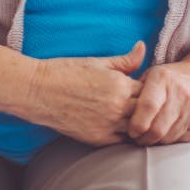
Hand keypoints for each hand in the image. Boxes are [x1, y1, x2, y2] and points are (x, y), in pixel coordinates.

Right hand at [26, 41, 145, 145]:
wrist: (39, 91)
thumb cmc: (67, 72)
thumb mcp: (98, 62)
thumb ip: (125, 60)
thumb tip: (142, 47)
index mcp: (120, 85)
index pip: (150, 90)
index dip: (150, 89)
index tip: (145, 87)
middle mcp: (117, 107)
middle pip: (147, 111)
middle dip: (148, 107)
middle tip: (144, 104)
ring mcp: (108, 125)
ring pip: (137, 129)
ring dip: (139, 123)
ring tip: (135, 117)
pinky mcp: (98, 140)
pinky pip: (122, 142)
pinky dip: (126, 136)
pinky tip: (123, 129)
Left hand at [127, 56, 189, 145]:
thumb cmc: (167, 79)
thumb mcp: (150, 75)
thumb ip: (134, 89)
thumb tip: (117, 109)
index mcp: (163, 78)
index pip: (148, 107)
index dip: (137, 124)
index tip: (130, 131)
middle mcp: (180, 93)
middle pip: (157, 128)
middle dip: (143, 138)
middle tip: (136, 138)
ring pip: (167, 137)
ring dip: (155, 141)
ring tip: (148, 136)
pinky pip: (179, 140)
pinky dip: (168, 140)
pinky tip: (163, 133)